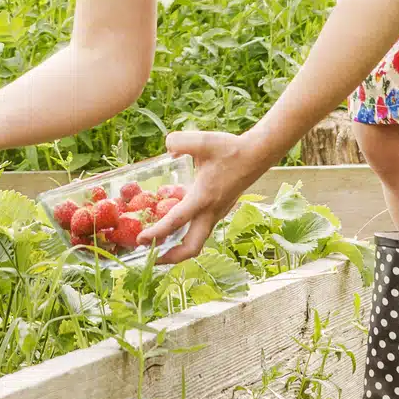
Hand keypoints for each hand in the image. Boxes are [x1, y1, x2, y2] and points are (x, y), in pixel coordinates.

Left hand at [144, 128, 273, 264]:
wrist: (258, 154)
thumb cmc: (231, 149)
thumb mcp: (202, 140)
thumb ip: (179, 141)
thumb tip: (167, 147)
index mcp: (203, 198)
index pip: (176, 222)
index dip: (156, 234)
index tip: (140, 241)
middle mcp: (211, 212)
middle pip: (191, 248)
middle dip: (170, 257)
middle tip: (149, 256)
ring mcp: (217, 213)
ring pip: (197, 240)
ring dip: (178, 247)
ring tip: (158, 244)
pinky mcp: (220, 210)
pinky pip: (201, 229)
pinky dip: (186, 233)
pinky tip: (174, 222)